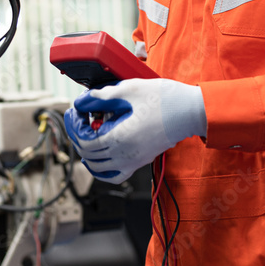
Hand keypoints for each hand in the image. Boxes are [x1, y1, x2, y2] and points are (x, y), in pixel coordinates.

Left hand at [64, 77, 205, 183]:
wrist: (190, 111)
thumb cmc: (164, 99)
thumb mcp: (128, 90)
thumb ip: (101, 96)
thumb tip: (82, 101)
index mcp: (119, 138)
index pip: (84, 140)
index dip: (75, 126)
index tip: (75, 112)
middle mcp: (124, 155)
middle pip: (88, 154)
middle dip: (78, 135)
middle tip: (79, 118)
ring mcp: (133, 162)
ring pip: (98, 168)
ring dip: (87, 152)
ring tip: (87, 132)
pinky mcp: (140, 161)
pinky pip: (114, 175)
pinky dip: (101, 169)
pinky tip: (99, 155)